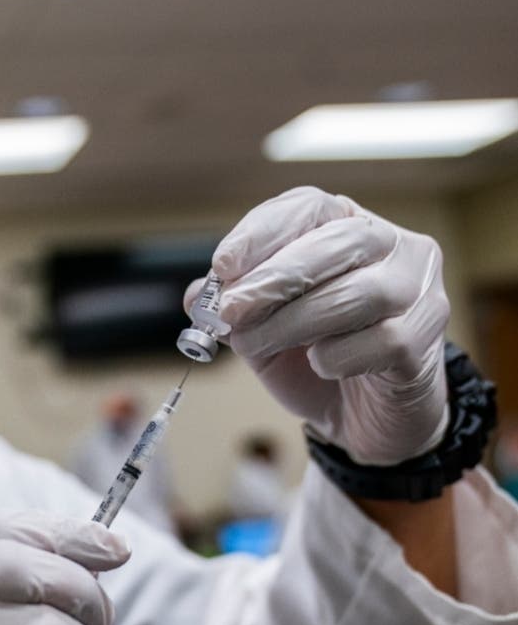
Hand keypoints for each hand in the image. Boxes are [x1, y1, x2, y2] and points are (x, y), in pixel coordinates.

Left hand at [191, 186, 449, 465]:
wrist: (362, 418)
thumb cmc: (315, 356)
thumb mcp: (261, 328)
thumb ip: (233, 307)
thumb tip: (199, 295)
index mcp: (347, 226)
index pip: (309, 207)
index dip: (262, 232)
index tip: (222, 265)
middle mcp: (392, 246)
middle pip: (337, 243)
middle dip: (274, 278)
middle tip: (230, 311)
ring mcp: (418, 289)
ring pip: (360, 293)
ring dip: (294, 323)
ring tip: (257, 345)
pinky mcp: (426, 338)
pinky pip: (381, 341)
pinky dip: (337, 357)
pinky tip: (322, 366)